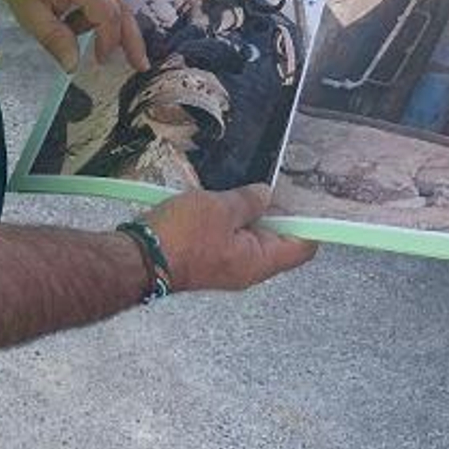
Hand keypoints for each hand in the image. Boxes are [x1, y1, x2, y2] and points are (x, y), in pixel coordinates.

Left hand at [0, 0, 149, 73]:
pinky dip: (95, 13)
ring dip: (98, 25)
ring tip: (68, 26)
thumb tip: (73, 66)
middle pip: (122, 8)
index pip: (108, 13)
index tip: (102, 60)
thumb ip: (54, 39)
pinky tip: (74, 15)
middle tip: (140, 65)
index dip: (109, 40)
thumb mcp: (30, 14)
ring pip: (115, 4)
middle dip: (131, 40)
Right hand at [142, 184, 317, 292]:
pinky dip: (231, 216)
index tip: (310, 196)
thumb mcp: (221, 209)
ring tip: (251, 183)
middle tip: (279, 180)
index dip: (310, 222)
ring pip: (250, 235)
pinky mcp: (206, 256)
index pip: (302, 247)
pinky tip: (224, 195)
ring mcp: (225, 263)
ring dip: (251, 211)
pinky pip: (228, 235)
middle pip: (277, 239)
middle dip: (278, 210)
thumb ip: (248, 200)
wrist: (138, 257)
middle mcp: (246, 268)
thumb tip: (265, 194)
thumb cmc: (182, 237)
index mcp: (258, 262)